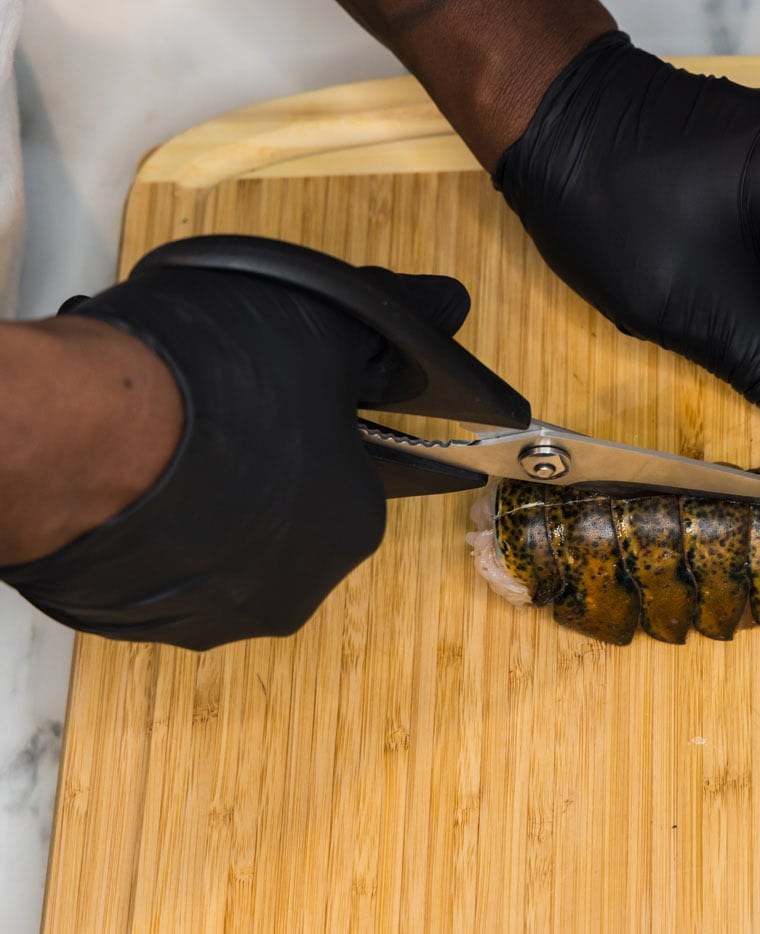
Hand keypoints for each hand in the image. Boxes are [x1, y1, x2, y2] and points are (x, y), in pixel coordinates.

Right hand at [0, 247, 472, 649]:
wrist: (74, 435)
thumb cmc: (217, 383)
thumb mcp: (325, 328)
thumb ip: (396, 322)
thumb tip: (448, 301)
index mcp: (353, 527)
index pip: (355, 473)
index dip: (318, 422)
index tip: (276, 390)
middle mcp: (293, 591)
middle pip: (289, 514)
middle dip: (263, 463)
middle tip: (215, 407)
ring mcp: (207, 616)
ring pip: (221, 543)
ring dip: (205, 498)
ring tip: (160, 436)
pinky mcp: (131, 622)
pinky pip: (159, 566)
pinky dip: (153, 527)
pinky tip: (127, 477)